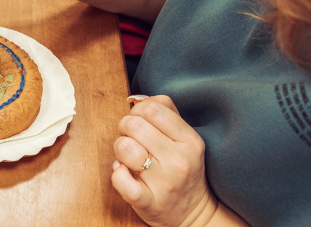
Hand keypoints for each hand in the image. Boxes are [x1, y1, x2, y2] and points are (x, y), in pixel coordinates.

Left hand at [112, 96, 217, 226]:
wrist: (194, 213)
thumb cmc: (182, 169)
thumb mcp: (185, 138)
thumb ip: (165, 110)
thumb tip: (136, 98)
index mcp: (190, 141)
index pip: (152, 109)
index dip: (137, 111)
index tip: (139, 122)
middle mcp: (179, 161)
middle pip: (134, 124)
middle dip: (125, 128)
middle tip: (131, 139)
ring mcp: (164, 183)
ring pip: (124, 147)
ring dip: (120, 149)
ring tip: (129, 157)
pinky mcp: (148, 202)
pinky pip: (120, 179)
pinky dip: (117, 173)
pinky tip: (125, 173)